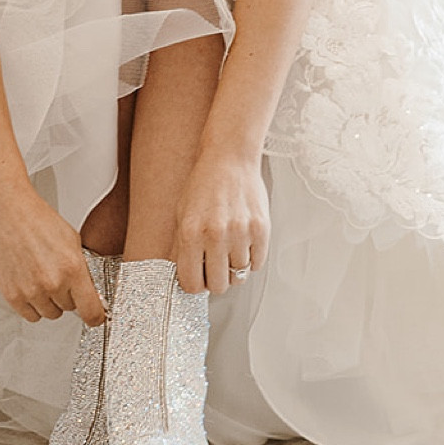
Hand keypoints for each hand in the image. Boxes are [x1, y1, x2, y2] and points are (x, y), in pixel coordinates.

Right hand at [0, 185, 107, 325]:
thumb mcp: (72, 240)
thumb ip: (82, 269)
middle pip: (69, 309)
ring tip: (43, 279)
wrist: (7, 211)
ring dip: (49, 302)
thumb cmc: (37, 220)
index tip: (95, 316)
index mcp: (72, 268)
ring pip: (49, 313)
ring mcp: (30, 291)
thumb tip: (88, 291)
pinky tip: (31, 287)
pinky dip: (32, 305)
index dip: (95, 316)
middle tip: (60, 278)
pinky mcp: (11, 294)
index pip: (91, 311)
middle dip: (68, 296)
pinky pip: (29, 315)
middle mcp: (52, 283)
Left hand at [173, 151, 269, 295]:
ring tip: (229, 249)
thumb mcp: (182, 216)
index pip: (192, 284)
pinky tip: (243, 244)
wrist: (230, 159)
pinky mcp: (261, 229)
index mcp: (191, 233)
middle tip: (214, 268)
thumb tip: (186, 279)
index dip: (195, 285)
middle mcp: (216, 235)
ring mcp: (241, 233)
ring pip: (239, 275)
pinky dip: (250, 259)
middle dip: (215, 281)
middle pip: (218, 286)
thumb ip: (183, 249)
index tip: (198, 279)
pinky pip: (257, 263)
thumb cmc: (203, 186)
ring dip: (234, 267)